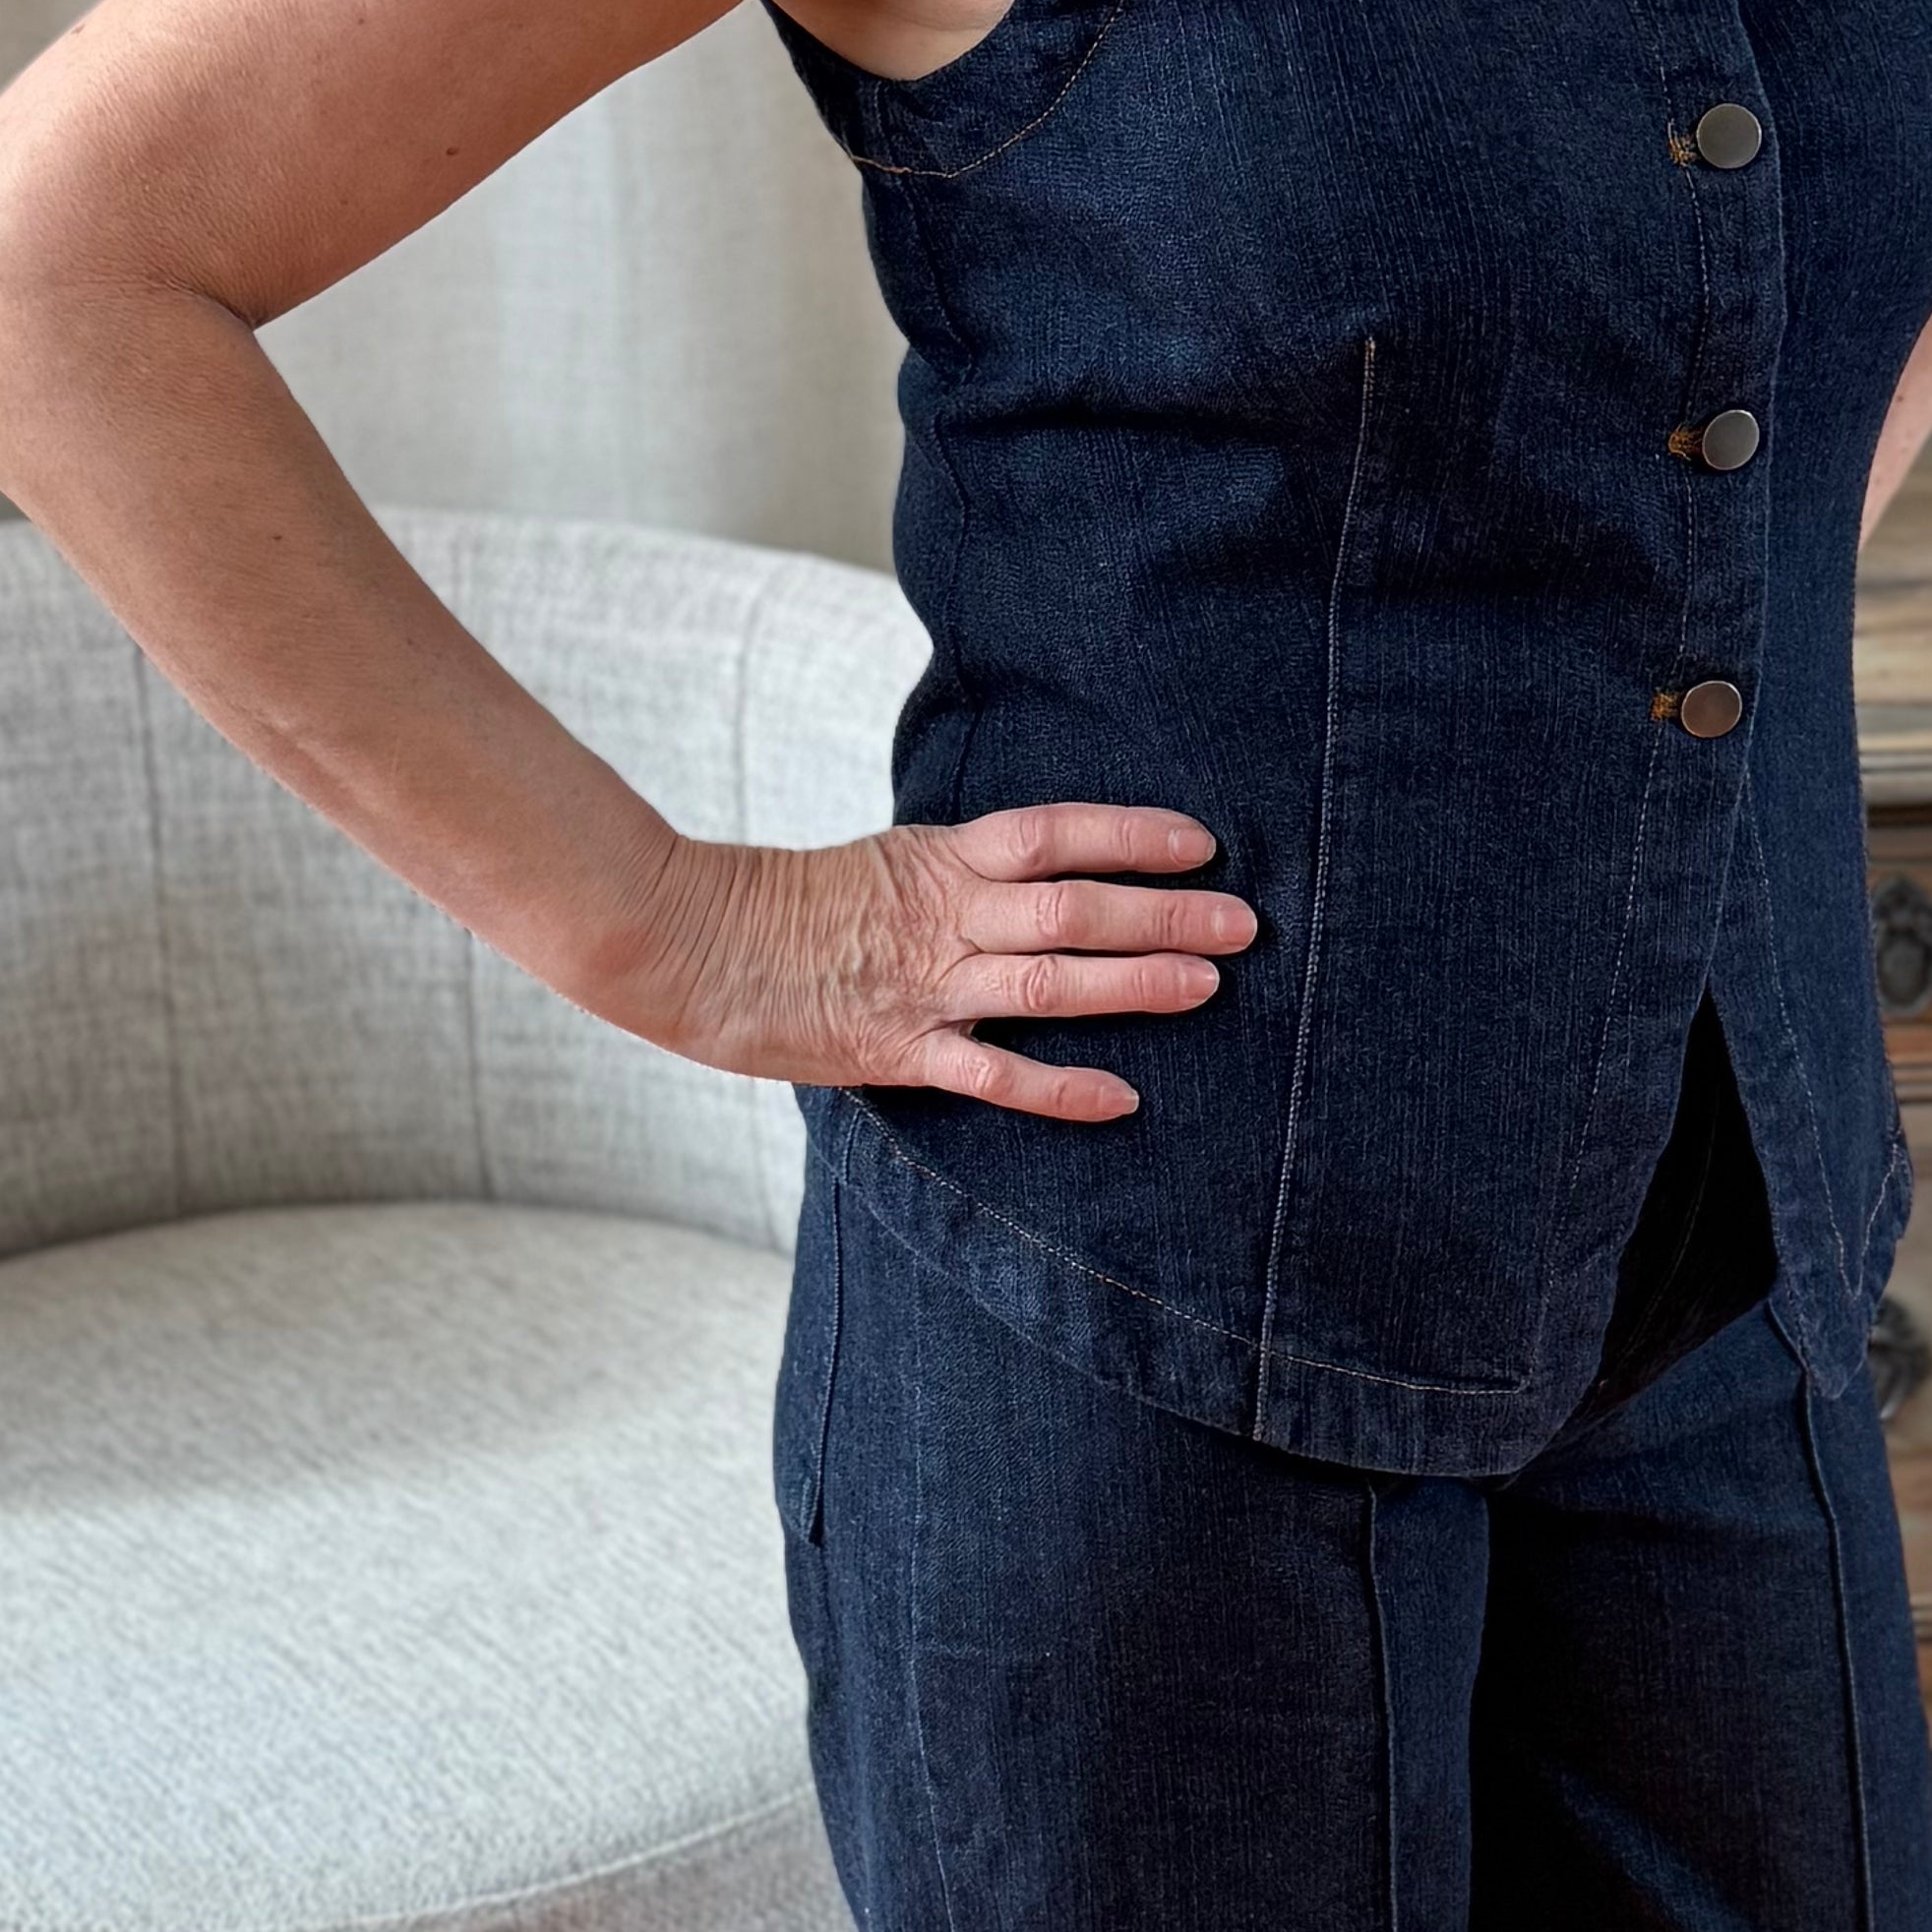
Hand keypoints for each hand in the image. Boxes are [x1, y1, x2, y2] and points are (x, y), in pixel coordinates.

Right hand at [607, 805, 1255, 1120]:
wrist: (688, 944)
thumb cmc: (787, 903)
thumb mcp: (886, 860)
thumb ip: (961, 871)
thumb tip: (1042, 871)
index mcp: (940, 858)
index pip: (1054, 833)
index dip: (1131, 835)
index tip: (1200, 841)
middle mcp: (943, 917)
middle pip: (1073, 907)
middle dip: (1164, 913)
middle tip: (1243, 921)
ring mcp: (925, 986)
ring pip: (1049, 983)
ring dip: (1134, 984)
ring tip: (1208, 985)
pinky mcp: (899, 1052)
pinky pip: (994, 1074)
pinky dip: (1061, 1088)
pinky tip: (1122, 1097)